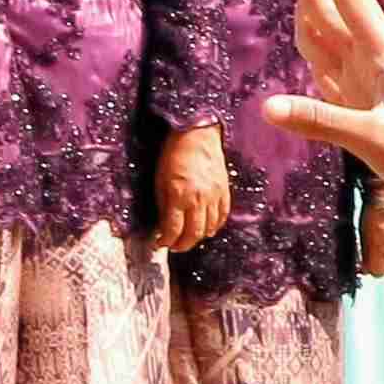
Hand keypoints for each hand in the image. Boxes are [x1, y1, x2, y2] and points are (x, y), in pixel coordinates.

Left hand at [151, 125, 230, 253]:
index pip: (173, 229)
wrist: (197, 136)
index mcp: (179, 196)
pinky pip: (222, 216)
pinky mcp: (224, 191)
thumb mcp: (159, 180)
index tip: (159, 244)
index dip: (165, 241)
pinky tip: (207, 228)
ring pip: (209, 228)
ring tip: (189, 238)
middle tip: (174, 246)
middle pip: (193, 233)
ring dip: (198, 237)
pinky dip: (214, 226)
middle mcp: (199, 199)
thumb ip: (163, 205)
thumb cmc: (173, 155)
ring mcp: (214, 196)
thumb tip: (164, 225)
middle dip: (182, 245)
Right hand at [264, 0, 383, 226]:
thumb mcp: (378, 140)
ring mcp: (366, 78)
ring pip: (328, 26)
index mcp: (379, 53)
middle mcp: (370, 57)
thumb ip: (324, 121)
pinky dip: (312, 40)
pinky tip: (306, 28)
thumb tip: (268, 107)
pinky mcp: (363, 101)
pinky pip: (328, 63)